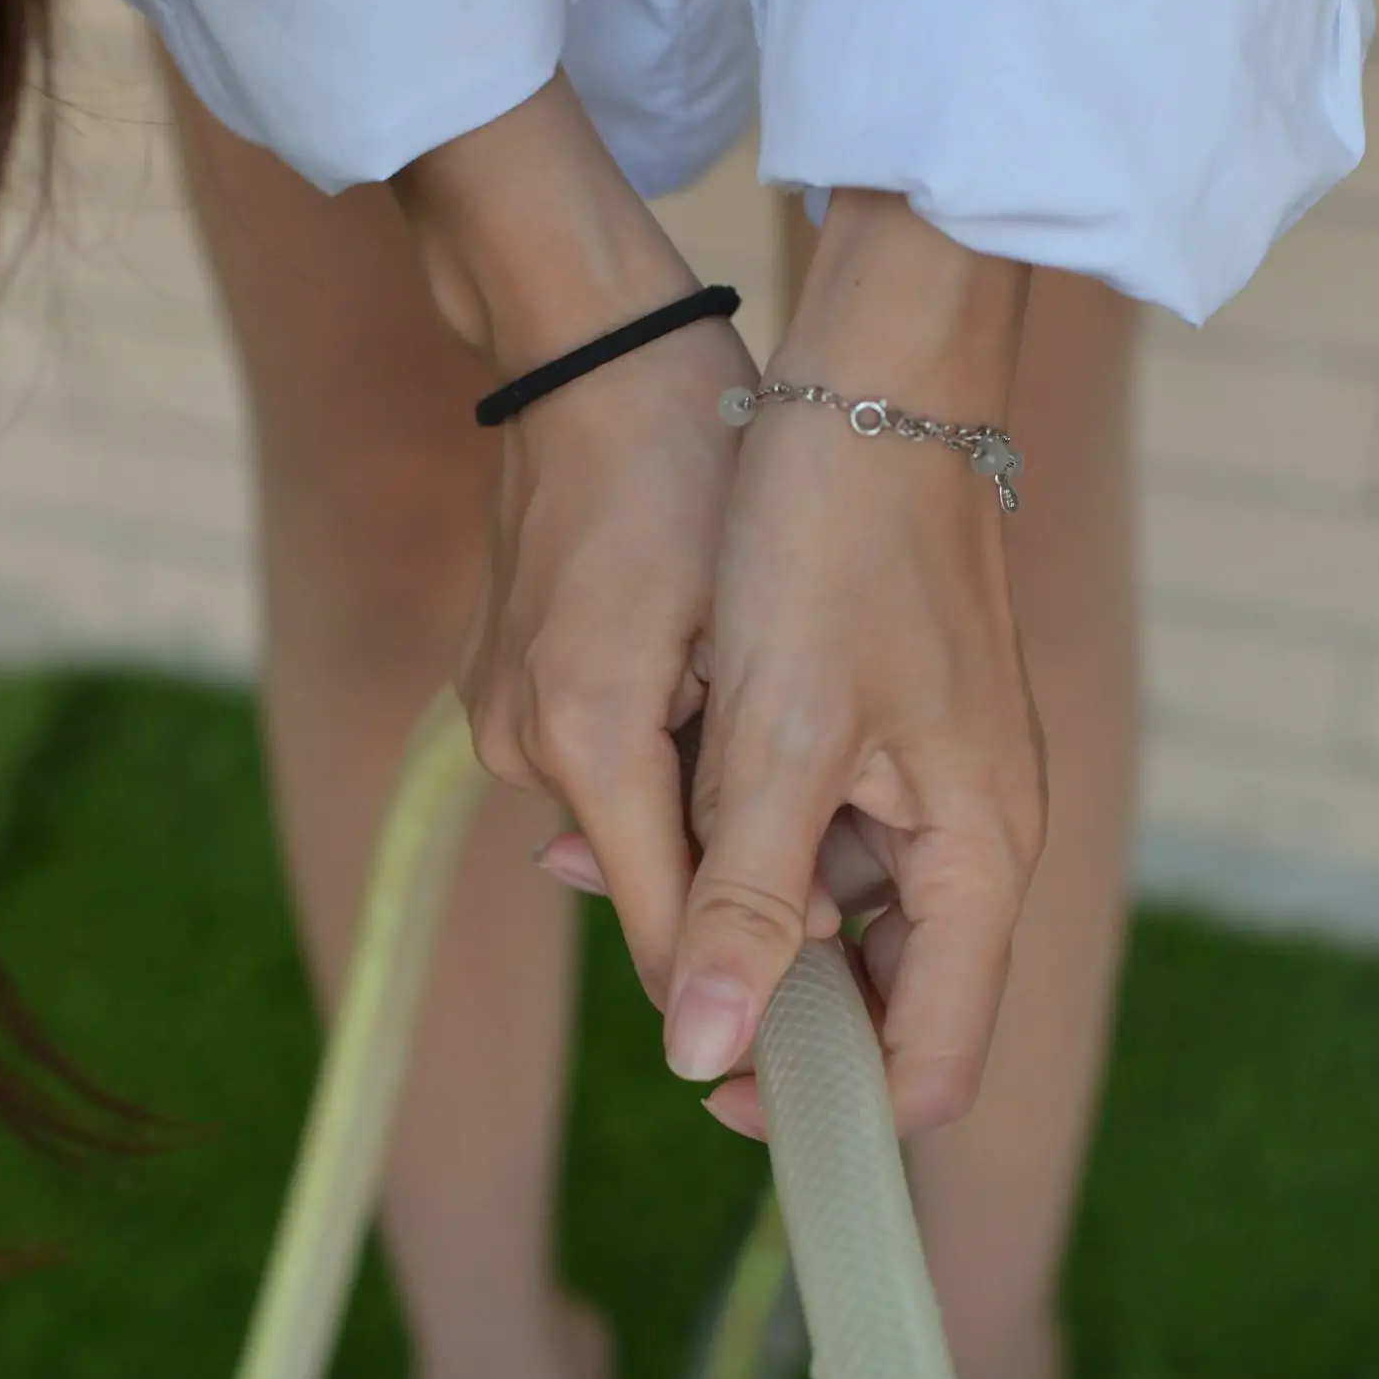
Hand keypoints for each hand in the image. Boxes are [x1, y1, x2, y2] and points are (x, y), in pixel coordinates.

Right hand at [395, 74, 768, 1009]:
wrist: (604, 341)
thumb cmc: (709, 470)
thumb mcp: (770, 663)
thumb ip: (753, 847)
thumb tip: (742, 1001)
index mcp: (590, 745)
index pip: (674, 948)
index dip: (761, 1007)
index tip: (842, 1037)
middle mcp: (526, 750)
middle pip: (663, 890)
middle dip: (760, 884)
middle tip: (872, 845)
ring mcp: (506, 716)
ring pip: (650, 823)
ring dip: (732, 806)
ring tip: (818, 723)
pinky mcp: (510, 682)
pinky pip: (621, 761)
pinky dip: (690, 749)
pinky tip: (738, 677)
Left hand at [668, 192, 1045, 1138]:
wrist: (872, 374)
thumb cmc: (835, 542)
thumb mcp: (774, 740)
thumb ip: (743, 905)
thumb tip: (704, 1058)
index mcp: (981, 855)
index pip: (934, 1059)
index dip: (830, 1107)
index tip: (715, 1096)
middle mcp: (976, 834)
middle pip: (879, 991)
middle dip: (755, 989)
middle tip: (641, 953)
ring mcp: (938, 781)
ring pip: (828, 902)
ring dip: (725, 900)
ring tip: (606, 850)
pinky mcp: (892, 728)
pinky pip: (814, 821)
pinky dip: (733, 827)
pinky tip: (647, 789)